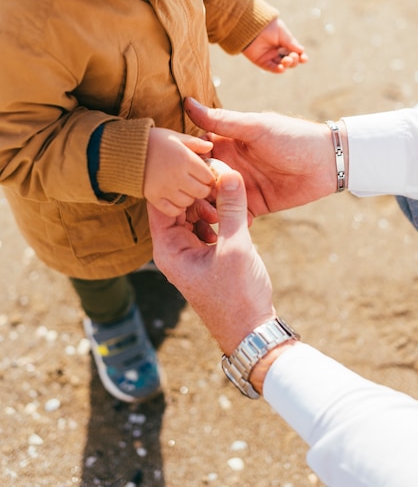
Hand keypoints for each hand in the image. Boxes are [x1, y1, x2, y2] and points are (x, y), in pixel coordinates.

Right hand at [144, 127, 213, 215]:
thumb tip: (210, 147)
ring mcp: (165, 188)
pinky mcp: (153, 197)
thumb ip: (195, 143)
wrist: (125, 149)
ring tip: (185, 189)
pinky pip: (172, 210)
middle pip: (201, 191)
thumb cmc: (154, 140)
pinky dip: (176, 207)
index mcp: (185, 158)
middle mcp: (176, 175)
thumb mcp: (176, 137)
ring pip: (188, 202)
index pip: (209, 176)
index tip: (205, 176)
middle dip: (203, 189)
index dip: (209, 177)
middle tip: (197, 184)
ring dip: (190, 197)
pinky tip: (175, 198)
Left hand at [148, 168, 275, 355]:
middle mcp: (172, 250)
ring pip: (192, 214)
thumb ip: (230, 207)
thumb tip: (228, 173)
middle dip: (198, 191)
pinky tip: (237, 219)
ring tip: (232, 203)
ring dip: (211, 204)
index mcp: (168, 249)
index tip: (201, 167)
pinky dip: (219, 218)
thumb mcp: (236, 247)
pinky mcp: (204, 255)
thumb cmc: (238, 296)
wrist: (251, 331)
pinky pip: (205, 226)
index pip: (161, 202)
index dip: (178, 181)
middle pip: (176, 205)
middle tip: (222, 181)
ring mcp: (188, 253)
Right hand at [185, 98, 341, 215]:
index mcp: (226, 144)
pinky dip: (226, 222)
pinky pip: (233, 216)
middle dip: (193, 192)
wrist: (327, 162)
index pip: (195, 154)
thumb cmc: (292, 137)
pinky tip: (224, 226)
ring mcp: (240, 187)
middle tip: (189, 202)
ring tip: (208, 217)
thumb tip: (188, 102)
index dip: (185, 163)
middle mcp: (229, 166)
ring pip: (212, 201)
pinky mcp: (252, 206)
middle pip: (200, 181)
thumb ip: (222, 121)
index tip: (176, 173)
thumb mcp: (255, 127)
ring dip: (206, 209)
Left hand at [243, 18, 307, 72]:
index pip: (296, 53)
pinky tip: (282, 68)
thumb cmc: (268, 26)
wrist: (252, 25)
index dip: (301, 57)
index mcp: (285, 44)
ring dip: (287, 65)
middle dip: (294, 60)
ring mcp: (270, 57)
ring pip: (282, 66)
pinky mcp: (262, 62)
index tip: (304, 59)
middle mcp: (278, 52)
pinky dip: (277, 70)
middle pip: (291, 61)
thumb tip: (302, 51)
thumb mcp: (282, 33)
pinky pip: (271, 68)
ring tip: (287, 60)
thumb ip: (291, 43)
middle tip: (292, 56)